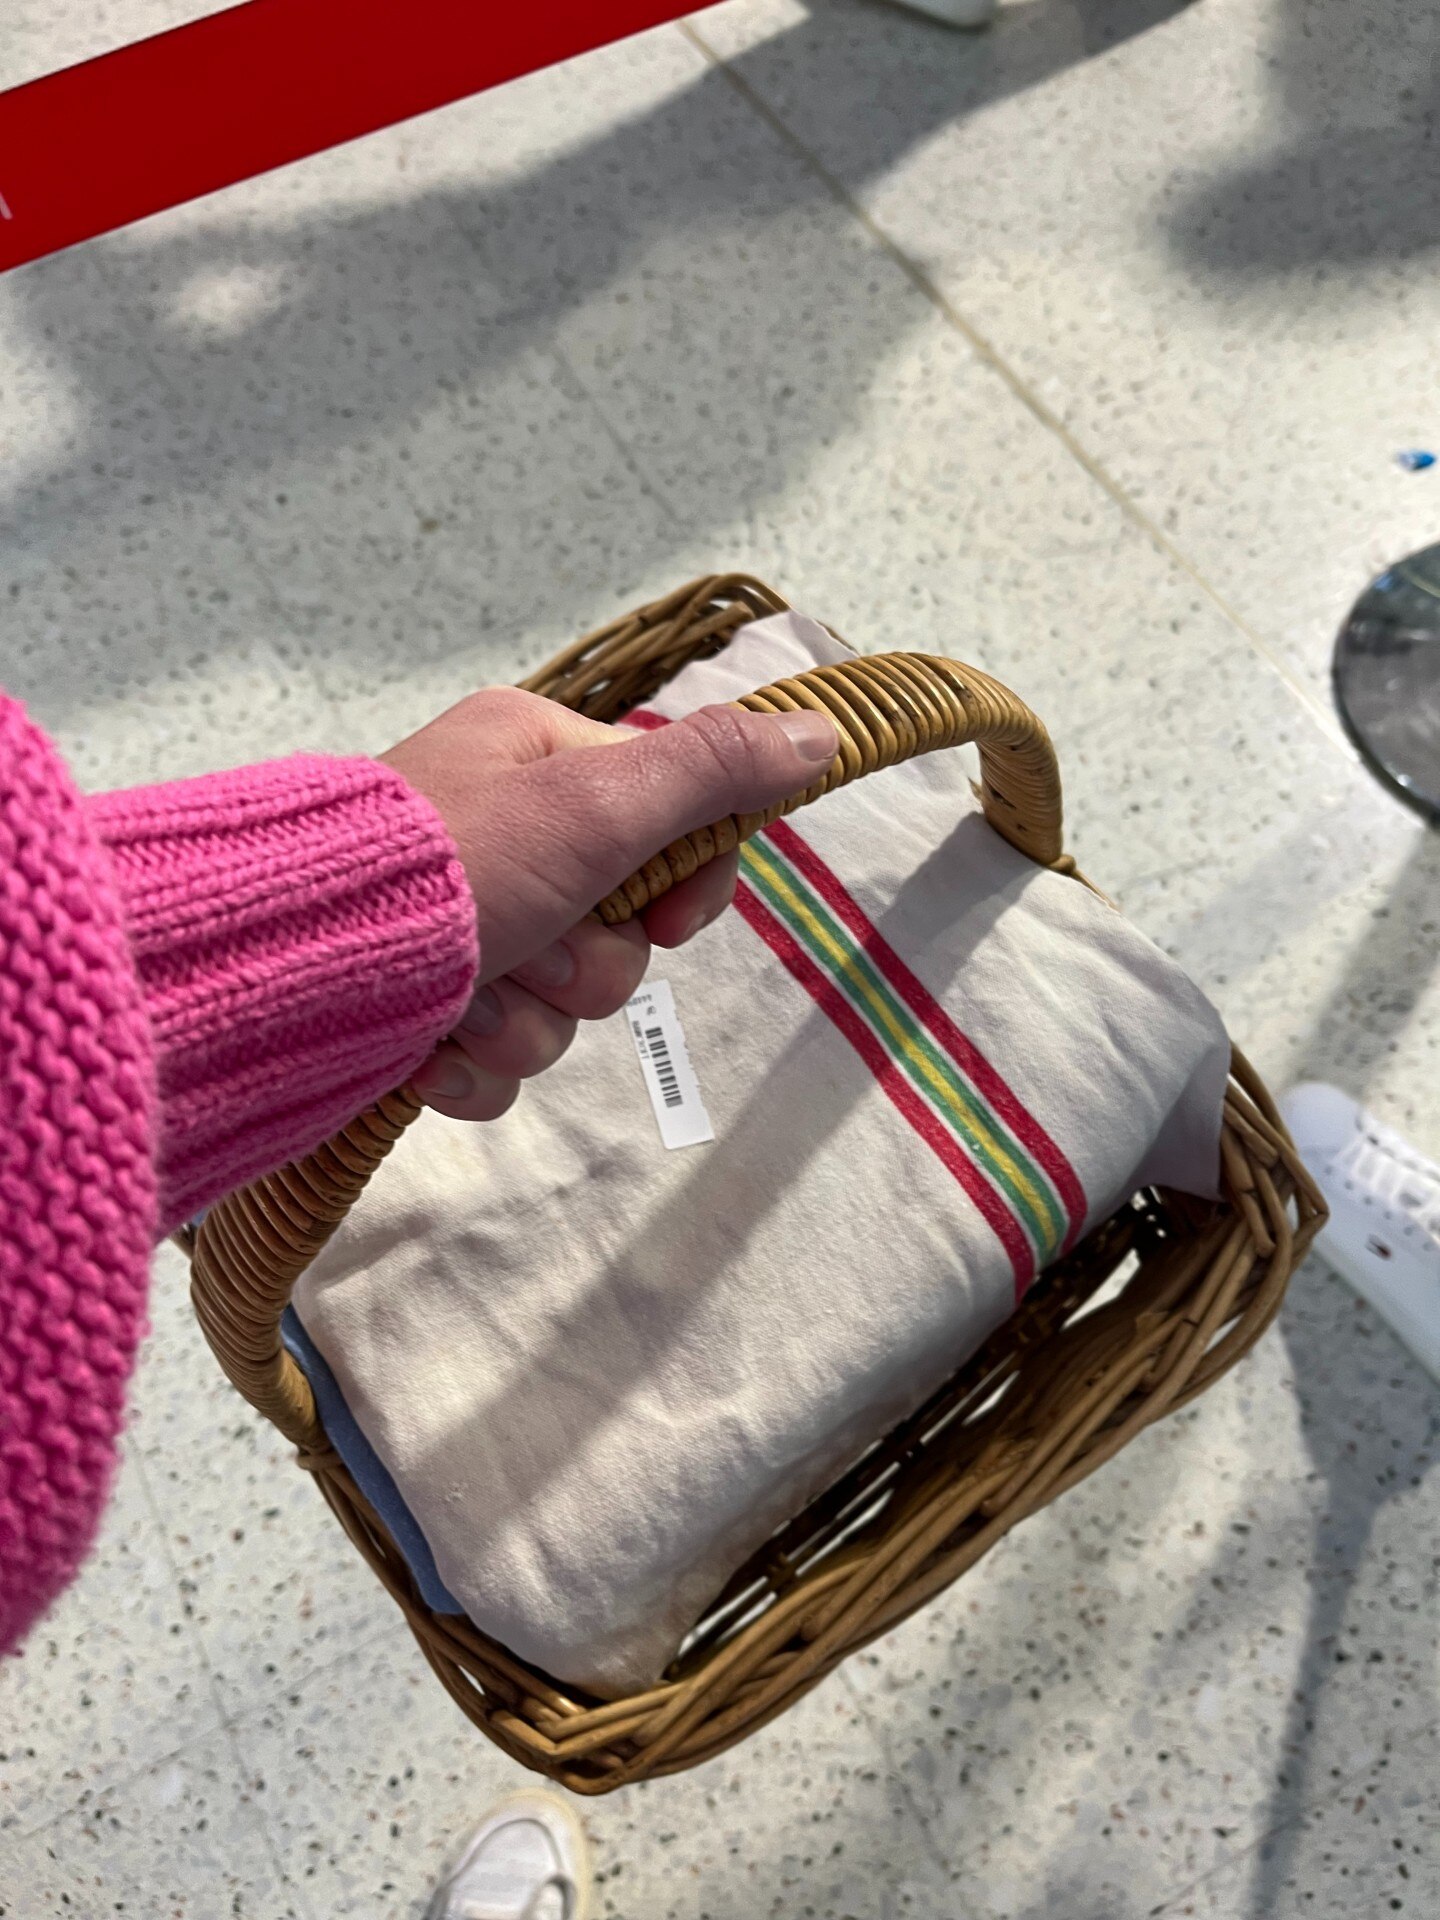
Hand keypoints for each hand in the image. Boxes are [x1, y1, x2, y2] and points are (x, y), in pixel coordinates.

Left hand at [380, 688, 836, 1121]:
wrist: (293, 968)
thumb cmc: (450, 866)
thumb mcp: (593, 802)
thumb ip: (709, 771)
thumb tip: (818, 731)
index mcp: (536, 764)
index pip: (667, 826)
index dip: (683, 891)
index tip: (667, 922)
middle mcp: (498, 838)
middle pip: (616, 933)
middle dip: (583, 967)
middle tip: (534, 947)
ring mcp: (457, 930)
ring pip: (558, 1008)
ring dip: (522, 1021)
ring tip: (465, 998)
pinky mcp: (419, 1010)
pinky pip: (493, 1062)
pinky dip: (469, 1067)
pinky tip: (431, 1047)